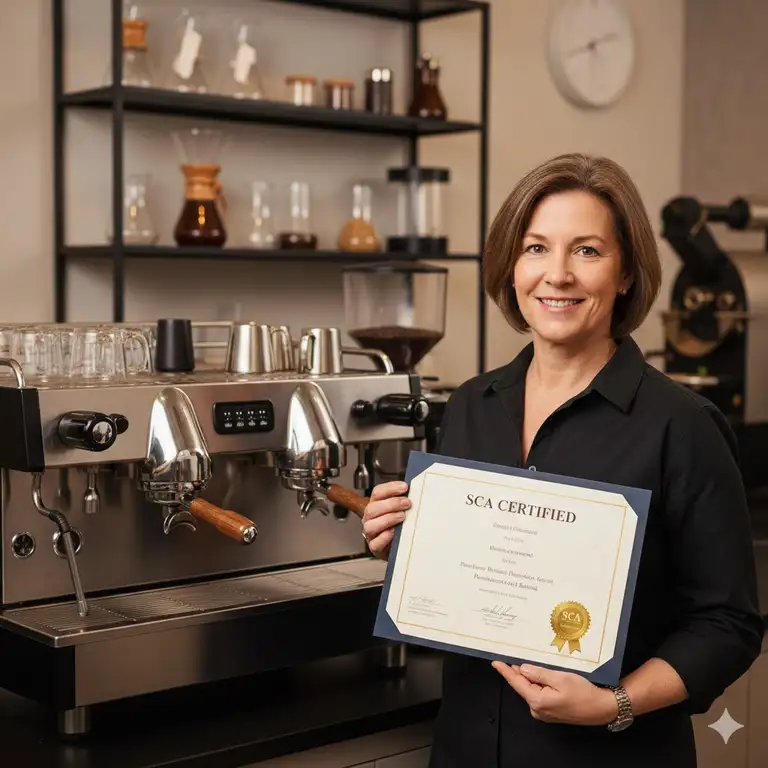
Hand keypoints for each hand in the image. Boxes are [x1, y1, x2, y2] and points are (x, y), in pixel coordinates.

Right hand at [361, 481, 410, 558]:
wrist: (401, 547)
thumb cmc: (401, 526)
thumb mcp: (402, 510)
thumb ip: (404, 501)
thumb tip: (417, 492)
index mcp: (376, 506)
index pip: (377, 493)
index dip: (390, 488)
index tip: (405, 487)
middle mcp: (370, 519)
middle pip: (372, 508)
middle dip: (391, 504)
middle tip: (407, 503)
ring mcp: (371, 534)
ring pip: (371, 525)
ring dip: (388, 518)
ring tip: (402, 517)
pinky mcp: (375, 548)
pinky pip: (375, 543)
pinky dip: (385, 537)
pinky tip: (394, 532)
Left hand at [492, 662, 617, 726]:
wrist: (601, 708)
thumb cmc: (583, 693)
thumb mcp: (560, 678)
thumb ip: (539, 673)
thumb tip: (523, 668)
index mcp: (537, 701)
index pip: (516, 683)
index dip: (505, 671)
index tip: (495, 662)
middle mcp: (537, 709)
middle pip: (522, 686)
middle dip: (517, 672)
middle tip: (511, 656)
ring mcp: (544, 712)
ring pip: (530, 690)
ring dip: (529, 677)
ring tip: (526, 662)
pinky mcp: (550, 711)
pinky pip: (538, 694)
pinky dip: (537, 684)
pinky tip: (539, 674)